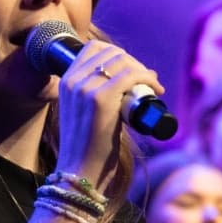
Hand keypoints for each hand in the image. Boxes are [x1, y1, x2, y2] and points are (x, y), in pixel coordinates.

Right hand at [55, 40, 163, 190]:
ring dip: (142, 70)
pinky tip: (155, 88)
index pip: (93, 49)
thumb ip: (95, 97)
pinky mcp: (101, 99)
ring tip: (152, 86)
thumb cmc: (87, 149)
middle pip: (110, 52)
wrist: (79, 173)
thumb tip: (129, 85)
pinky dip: (147, 78)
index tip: (132, 71)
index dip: (118, 55)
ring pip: (122, 61)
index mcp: (66, 81)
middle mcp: (72, 80)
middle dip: (133, 62)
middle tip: (146, 81)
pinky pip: (130, 76)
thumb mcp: (85, 114)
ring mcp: (85, 89)